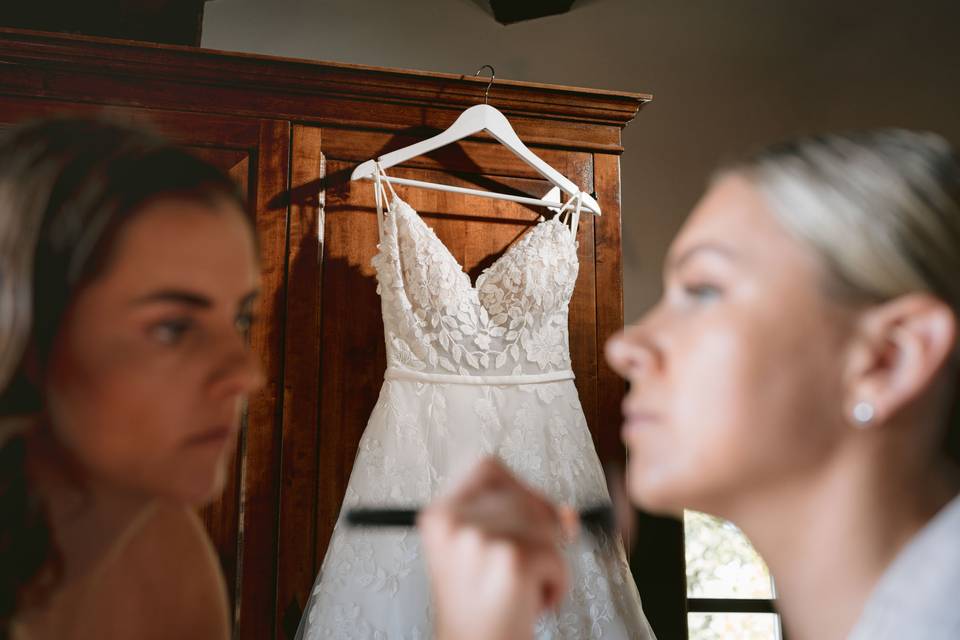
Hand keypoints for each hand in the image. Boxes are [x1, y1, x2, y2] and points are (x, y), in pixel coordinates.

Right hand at [418, 457, 577, 639]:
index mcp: (439, 514)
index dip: (518, 487)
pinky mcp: (512, 561)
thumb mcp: (485, 552)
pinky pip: (557, 558)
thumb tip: (567, 513)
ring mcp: (482, 540)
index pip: (487, 466)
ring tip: (519, 589)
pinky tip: (529, 604)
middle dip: (539, 533)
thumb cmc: (480, 610)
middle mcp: (454, 522)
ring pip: (546, 527)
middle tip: (518, 570)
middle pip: (525, 497)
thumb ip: (520, 518)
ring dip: (547, 562)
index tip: (527, 516)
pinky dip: (556, 585)